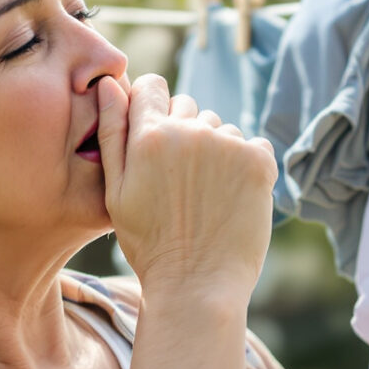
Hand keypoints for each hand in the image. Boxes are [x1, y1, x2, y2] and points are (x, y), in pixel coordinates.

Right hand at [95, 73, 275, 305]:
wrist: (198, 285)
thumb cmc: (149, 242)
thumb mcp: (115, 190)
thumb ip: (112, 132)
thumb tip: (109, 83)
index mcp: (150, 134)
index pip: (152, 86)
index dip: (151, 107)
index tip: (154, 136)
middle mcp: (191, 130)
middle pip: (187, 107)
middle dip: (182, 132)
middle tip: (179, 181)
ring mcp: (228, 144)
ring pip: (220, 128)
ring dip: (215, 151)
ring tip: (205, 196)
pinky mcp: (259, 161)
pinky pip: (252, 145)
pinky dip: (245, 165)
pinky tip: (230, 198)